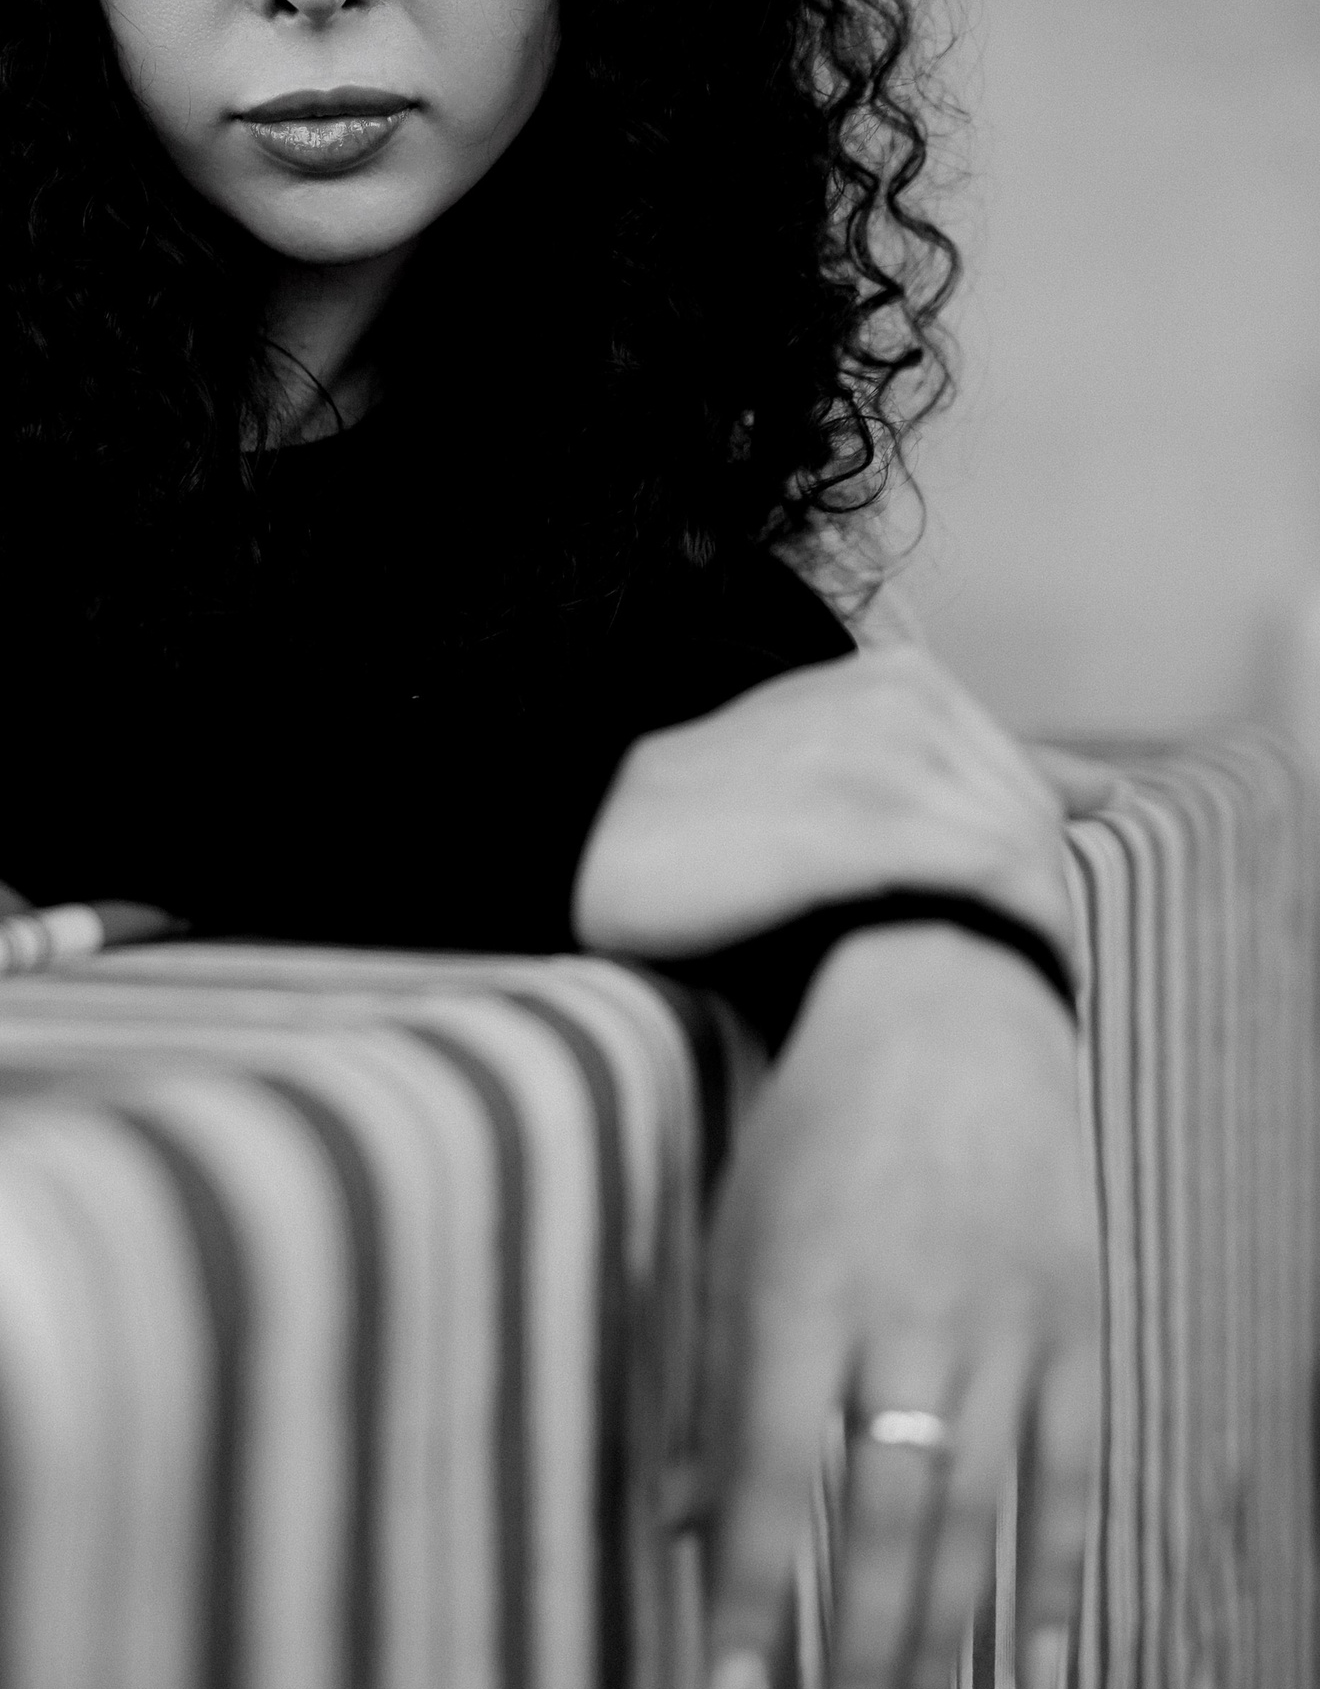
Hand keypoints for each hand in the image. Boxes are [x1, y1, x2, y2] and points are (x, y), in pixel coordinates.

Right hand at [574, 645, 1115, 964]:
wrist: (581, 844)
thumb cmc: (709, 826)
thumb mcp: (841, 772)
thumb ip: (968, 770)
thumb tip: (1107, 789)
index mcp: (898, 679)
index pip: (1027, 789)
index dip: (1024, 876)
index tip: (998, 944)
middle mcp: (897, 699)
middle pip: (1029, 822)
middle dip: (1034, 908)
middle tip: (1007, 994)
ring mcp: (877, 754)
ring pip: (1018, 852)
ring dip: (1028, 932)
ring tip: (1004, 1010)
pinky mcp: (855, 819)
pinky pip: (986, 877)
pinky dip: (1012, 934)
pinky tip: (996, 990)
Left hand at [698, 923, 1098, 1688]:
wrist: (948, 1005)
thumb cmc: (813, 1131)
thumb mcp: (734, 1231)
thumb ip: (714, 1383)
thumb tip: (683, 1532)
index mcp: (798, 1289)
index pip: (772, 1485)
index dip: (752, 1616)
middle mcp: (905, 1315)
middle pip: (886, 1530)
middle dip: (857, 1678)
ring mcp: (1004, 1320)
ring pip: (977, 1522)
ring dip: (941, 1658)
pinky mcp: (1076, 1318)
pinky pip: (1071, 1476)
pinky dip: (1053, 1582)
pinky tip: (1033, 1679)